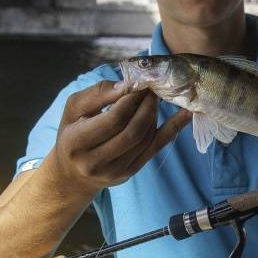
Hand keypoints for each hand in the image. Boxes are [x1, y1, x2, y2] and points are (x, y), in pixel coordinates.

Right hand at [50, 81, 190, 194]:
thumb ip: (98, 94)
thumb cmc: (72, 132)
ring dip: (155, 115)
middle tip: (152, 89)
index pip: (113, 120)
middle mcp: (95, 162)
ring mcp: (115, 171)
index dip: (130, 100)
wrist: (72, 173)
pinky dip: (172, 129)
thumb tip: (127, 85)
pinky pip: (155, 148)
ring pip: (145, 140)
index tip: (138, 84)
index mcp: (77, 142)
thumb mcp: (74, 108)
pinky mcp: (130, 172)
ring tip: (154, 98)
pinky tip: (185, 114)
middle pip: (133, 132)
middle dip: (146, 107)